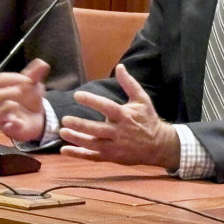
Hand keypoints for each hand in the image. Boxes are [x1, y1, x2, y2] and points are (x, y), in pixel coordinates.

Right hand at [0, 58, 48, 141]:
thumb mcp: (34, 85)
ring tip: (17, 105)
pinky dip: (12, 124)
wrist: (38, 117)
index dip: (13, 78)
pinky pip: (5, 127)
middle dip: (5, 93)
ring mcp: (1, 117)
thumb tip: (42, 63)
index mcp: (2, 88)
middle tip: (21, 91)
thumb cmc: (30, 98)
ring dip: (5, 107)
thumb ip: (36, 74)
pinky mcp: (8, 129)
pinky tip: (20, 121)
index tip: (29, 80)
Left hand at [58, 64, 179, 168]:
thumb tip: (120, 66)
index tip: (77, 95)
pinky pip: (93, 156)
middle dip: (80, 125)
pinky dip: (79, 154)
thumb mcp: (142, 100)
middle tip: (65, 119)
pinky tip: (64, 150)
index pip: (107, 107)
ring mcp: (116, 147)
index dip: (92, 101)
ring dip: (77, 139)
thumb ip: (129, 83)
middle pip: (97, 129)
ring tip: (63, 132)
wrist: (160, 146)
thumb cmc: (148, 119)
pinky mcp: (112, 157)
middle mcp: (119, 132)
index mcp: (125, 116)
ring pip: (93, 144)